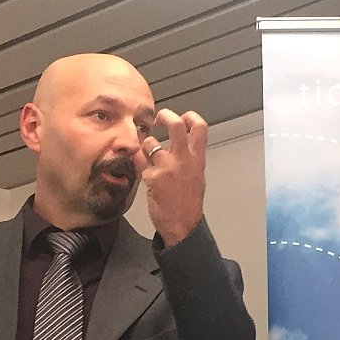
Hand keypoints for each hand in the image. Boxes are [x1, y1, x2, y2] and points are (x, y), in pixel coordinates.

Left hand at [141, 108, 205, 245]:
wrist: (182, 224)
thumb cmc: (189, 203)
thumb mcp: (197, 176)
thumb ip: (190, 158)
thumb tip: (182, 144)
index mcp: (197, 158)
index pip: (199, 127)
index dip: (190, 116)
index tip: (182, 116)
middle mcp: (184, 159)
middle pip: (175, 124)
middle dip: (165, 116)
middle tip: (158, 119)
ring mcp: (167, 167)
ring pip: (150, 143)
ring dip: (146, 147)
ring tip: (148, 158)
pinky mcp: (152, 176)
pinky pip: (140, 163)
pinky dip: (141, 168)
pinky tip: (147, 177)